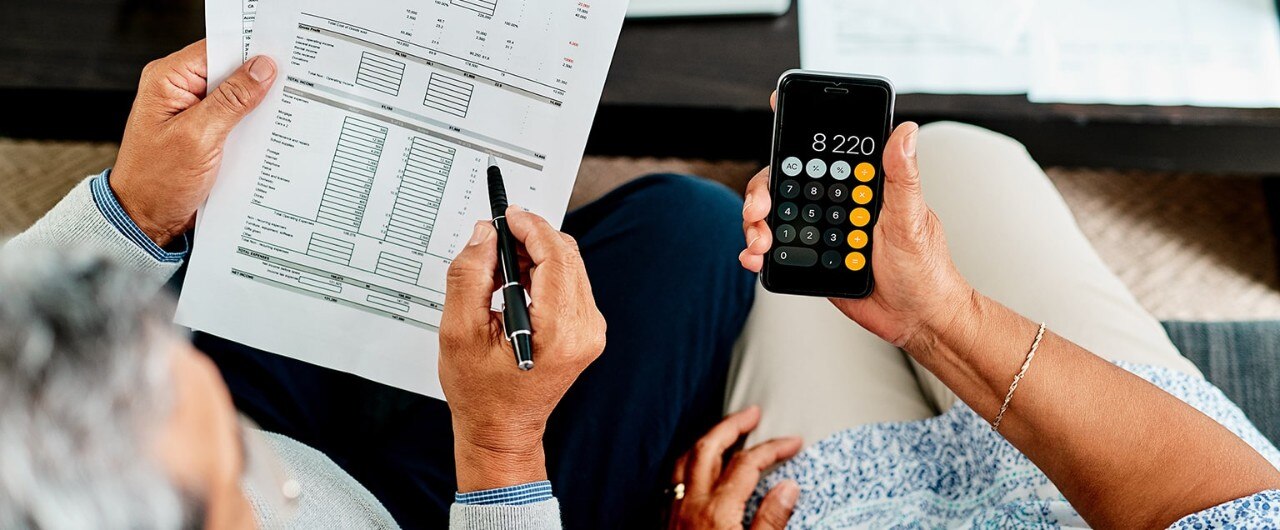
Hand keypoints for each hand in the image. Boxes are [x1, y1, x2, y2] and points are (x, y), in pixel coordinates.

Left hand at [110, 40, 276, 246]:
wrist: (146, 218)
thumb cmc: (156, 181)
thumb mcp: (199, 137)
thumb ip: (231, 100)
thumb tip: (261, 69)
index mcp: (168, 79)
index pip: (217, 48)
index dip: (250, 51)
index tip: (282, 57)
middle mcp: (179, 90)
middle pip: (229, 70)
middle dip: (258, 80)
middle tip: (289, 87)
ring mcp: (193, 112)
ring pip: (236, 96)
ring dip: (257, 106)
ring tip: (279, 114)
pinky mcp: (205, 132)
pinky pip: (235, 118)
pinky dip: (251, 125)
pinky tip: (267, 133)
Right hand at [439, 207, 606, 491]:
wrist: (501, 430)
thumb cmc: (481, 393)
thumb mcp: (460, 331)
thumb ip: (470, 276)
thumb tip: (484, 235)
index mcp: (560, 330)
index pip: (556, 256)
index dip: (531, 227)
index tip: (507, 215)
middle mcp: (584, 329)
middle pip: (567, 256)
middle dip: (531, 238)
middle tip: (495, 238)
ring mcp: (590, 331)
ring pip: (570, 266)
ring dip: (536, 255)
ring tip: (499, 266)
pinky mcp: (586, 331)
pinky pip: (570, 284)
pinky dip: (543, 273)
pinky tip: (515, 283)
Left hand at [668, 407, 801, 529]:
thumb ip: (771, 519)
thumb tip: (788, 488)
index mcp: (718, 510)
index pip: (747, 464)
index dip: (772, 448)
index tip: (792, 442)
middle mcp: (692, 503)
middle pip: (708, 448)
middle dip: (731, 425)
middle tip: (751, 413)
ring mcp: (674, 510)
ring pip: (685, 459)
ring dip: (707, 438)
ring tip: (724, 430)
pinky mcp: (664, 520)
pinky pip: (672, 477)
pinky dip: (688, 460)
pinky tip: (697, 464)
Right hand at [740, 96, 971, 347]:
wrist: (916, 318)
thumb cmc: (925, 268)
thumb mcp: (912, 219)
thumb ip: (902, 177)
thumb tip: (904, 131)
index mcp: (861, 186)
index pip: (823, 152)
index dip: (797, 132)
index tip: (778, 114)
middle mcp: (837, 204)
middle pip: (786, 183)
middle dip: (763, 191)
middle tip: (759, 208)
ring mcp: (821, 231)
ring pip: (775, 216)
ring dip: (756, 224)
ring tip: (759, 241)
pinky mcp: (810, 260)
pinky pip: (776, 251)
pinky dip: (758, 251)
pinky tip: (754, 257)